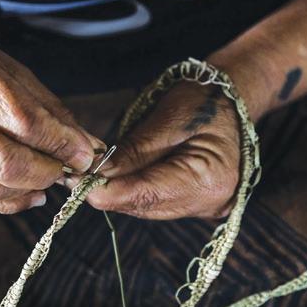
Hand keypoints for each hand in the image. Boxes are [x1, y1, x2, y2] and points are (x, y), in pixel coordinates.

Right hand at [0, 32, 104, 212]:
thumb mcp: (10, 71)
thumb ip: (49, 110)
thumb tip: (86, 146)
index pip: (25, 123)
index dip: (61, 144)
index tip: (84, 154)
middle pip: (6, 163)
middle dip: (47, 172)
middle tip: (65, 168)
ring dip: (30, 191)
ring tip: (46, 178)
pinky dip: (10, 203)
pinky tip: (28, 193)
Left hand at [82, 81, 240, 219]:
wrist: (233, 99)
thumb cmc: (204, 101)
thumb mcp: (166, 120)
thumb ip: (133, 151)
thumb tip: (96, 172)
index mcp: (209, 180)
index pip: (148, 194)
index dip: (109, 192)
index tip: (76, 184)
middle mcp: (210, 203)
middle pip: (145, 205)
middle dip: (108, 192)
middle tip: (72, 177)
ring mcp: (205, 207)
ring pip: (146, 207)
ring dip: (117, 193)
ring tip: (87, 175)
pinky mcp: (195, 203)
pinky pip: (156, 202)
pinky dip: (133, 191)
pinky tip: (113, 179)